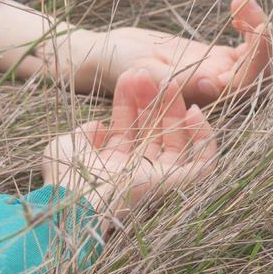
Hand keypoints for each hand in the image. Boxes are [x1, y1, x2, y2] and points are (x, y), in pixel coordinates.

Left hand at [41, 69, 218, 217]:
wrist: (81, 199)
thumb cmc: (67, 176)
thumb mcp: (67, 147)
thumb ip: (82, 135)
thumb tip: (98, 125)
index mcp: (113, 168)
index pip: (128, 130)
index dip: (129, 103)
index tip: (130, 76)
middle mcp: (138, 174)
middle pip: (153, 132)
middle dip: (151, 101)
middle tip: (148, 74)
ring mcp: (161, 180)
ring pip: (177, 140)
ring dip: (173, 109)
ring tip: (168, 82)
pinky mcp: (183, 186)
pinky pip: (205, 161)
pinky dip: (204, 137)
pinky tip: (194, 111)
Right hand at [95, 0, 272, 106]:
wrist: (105, 56)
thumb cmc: (114, 66)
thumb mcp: (140, 70)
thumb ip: (174, 79)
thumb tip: (213, 85)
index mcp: (200, 102)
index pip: (244, 86)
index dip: (255, 60)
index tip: (254, 29)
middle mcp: (215, 93)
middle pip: (259, 73)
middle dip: (261, 39)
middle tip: (245, 4)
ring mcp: (217, 75)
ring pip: (256, 58)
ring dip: (257, 27)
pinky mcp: (215, 59)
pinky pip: (246, 46)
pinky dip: (249, 23)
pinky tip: (238, 2)